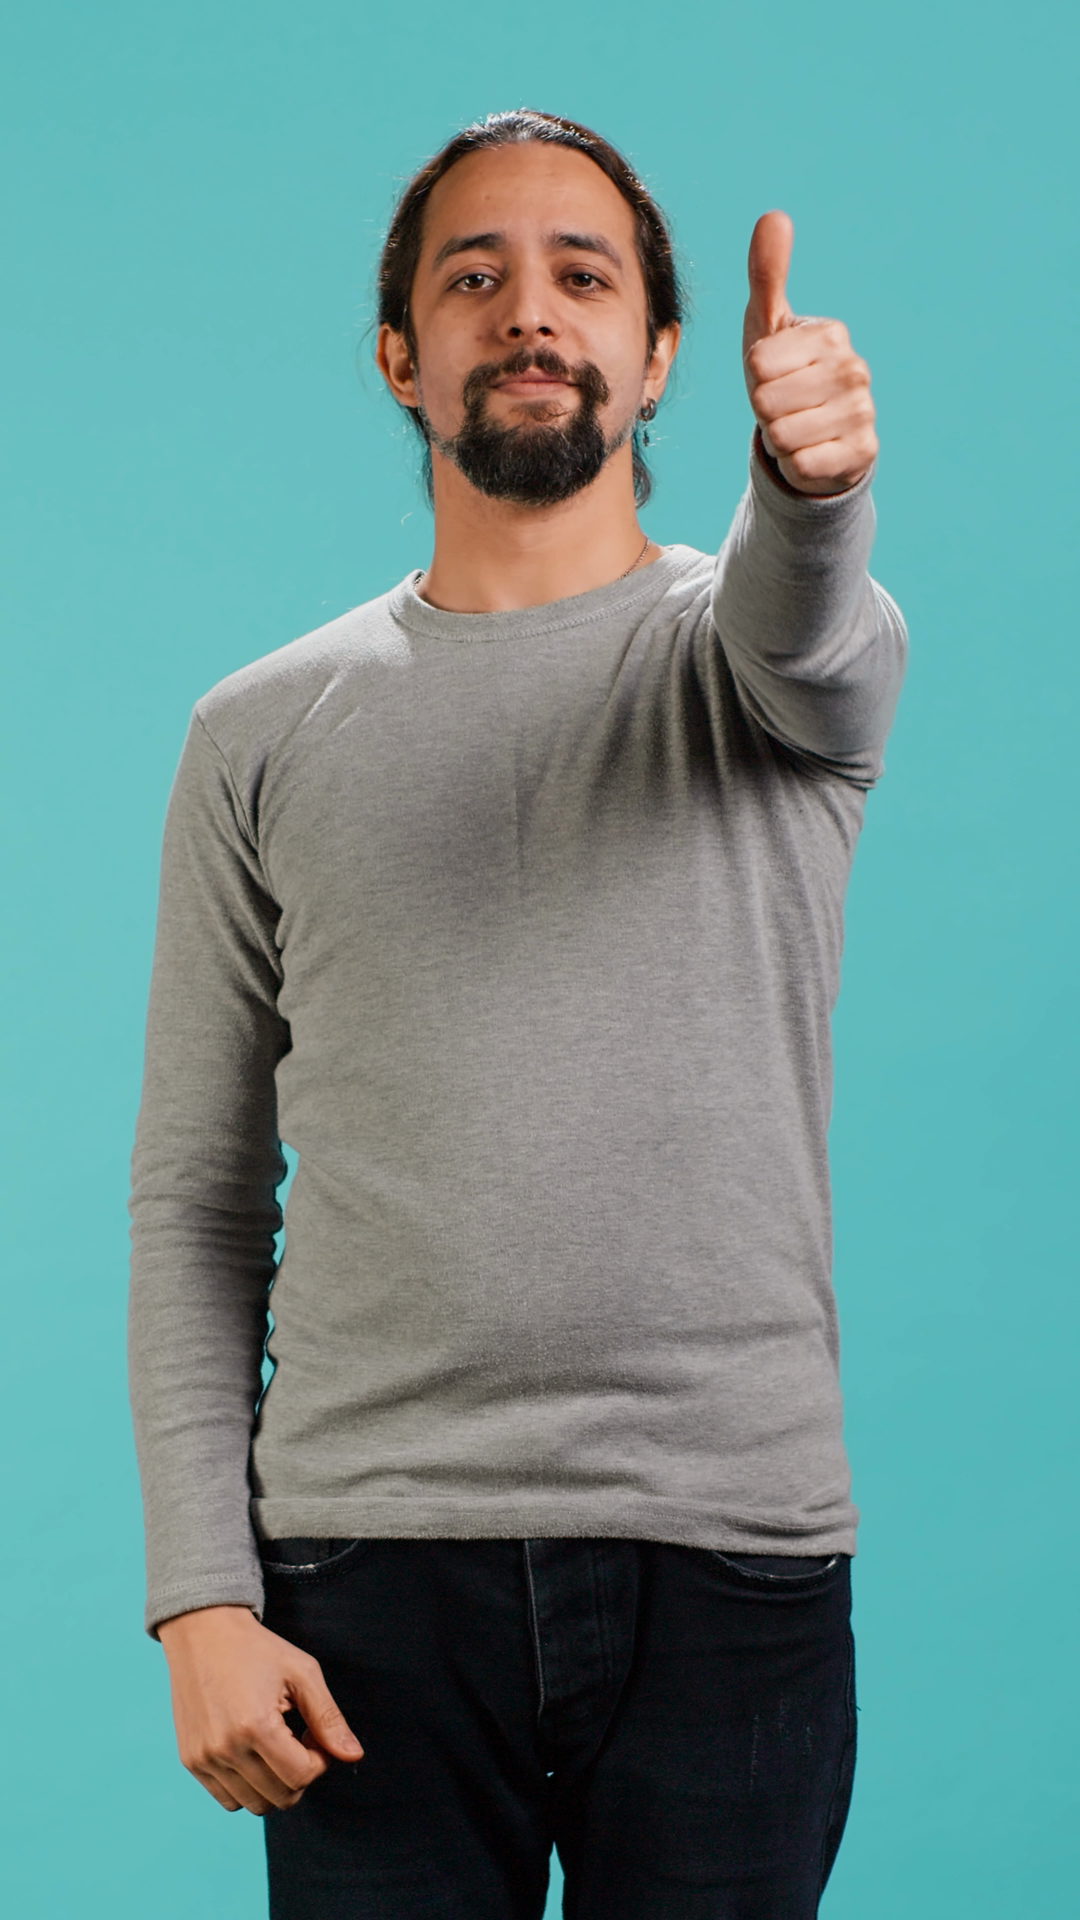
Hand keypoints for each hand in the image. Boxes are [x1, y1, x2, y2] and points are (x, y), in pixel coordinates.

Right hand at [158, 1604, 362, 1813]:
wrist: (202, 1632)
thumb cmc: (256, 1649)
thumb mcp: (302, 1672)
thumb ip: (329, 1718)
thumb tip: (353, 1756)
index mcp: (256, 1726)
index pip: (301, 1777)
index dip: (318, 1761)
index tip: (312, 1735)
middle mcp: (225, 1749)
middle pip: (280, 1797)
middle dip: (299, 1774)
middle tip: (296, 1738)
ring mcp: (204, 1758)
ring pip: (254, 1804)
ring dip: (273, 1784)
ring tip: (273, 1745)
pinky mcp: (191, 1762)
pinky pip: (227, 1799)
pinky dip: (246, 1787)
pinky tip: (251, 1752)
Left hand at [742, 211, 877, 495]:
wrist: (812, 436)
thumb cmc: (783, 376)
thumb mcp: (767, 326)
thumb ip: (767, 274)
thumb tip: (773, 216)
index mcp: (831, 335)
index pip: (758, 363)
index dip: (755, 378)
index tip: (773, 376)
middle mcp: (854, 369)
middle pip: (767, 401)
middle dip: (765, 412)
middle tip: (783, 407)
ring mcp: (863, 412)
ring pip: (784, 435)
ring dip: (779, 439)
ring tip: (795, 427)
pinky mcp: (863, 453)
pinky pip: (804, 464)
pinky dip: (796, 464)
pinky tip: (810, 452)